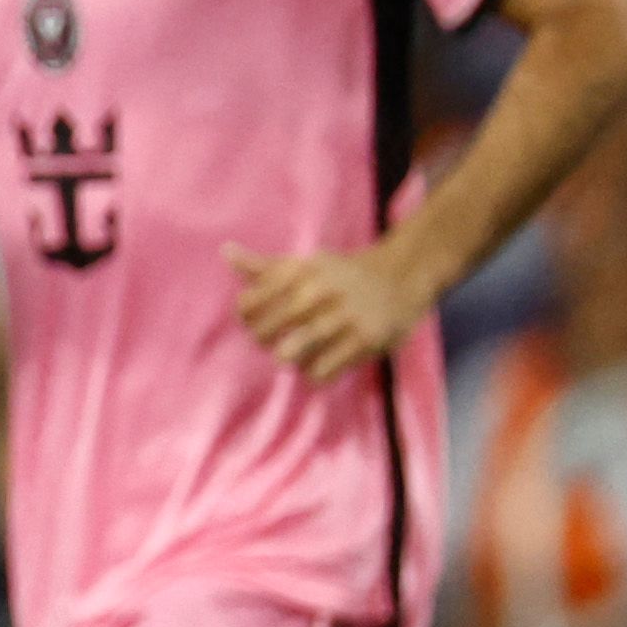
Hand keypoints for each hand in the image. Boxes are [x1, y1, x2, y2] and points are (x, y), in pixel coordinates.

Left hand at [231, 241, 424, 379]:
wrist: (401, 277)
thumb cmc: (342, 275)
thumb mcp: (305, 264)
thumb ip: (264, 266)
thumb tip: (225, 252)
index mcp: (301, 271)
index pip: (249, 303)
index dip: (246, 317)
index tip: (255, 319)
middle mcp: (320, 291)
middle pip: (265, 332)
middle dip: (264, 341)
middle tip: (275, 341)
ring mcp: (343, 317)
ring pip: (291, 354)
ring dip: (290, 359)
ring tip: (298, 353)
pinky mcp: (364, 341)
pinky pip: (322, 371)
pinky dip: (314, 374)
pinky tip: (321, 363)